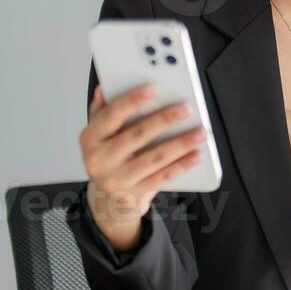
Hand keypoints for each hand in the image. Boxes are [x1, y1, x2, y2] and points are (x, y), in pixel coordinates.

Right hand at [78, 84, 205, 252]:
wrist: (107, 202)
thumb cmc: (108, 159)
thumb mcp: (100, 135)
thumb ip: (103, 110)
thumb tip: (104, 87)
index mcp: (90, 139)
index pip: (110, 116)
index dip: (131, 101)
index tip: (152, 88)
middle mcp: (99, 159)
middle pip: (136, 135)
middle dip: (164, 120)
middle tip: (186, 109)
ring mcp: (116, 179)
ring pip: (153, 158)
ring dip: (180, 143)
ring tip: (200, 131)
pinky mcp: (133, 194)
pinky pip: (161, 177)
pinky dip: (181, 165)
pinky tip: (196, 154)